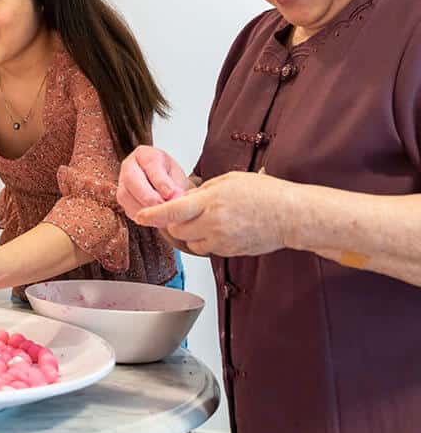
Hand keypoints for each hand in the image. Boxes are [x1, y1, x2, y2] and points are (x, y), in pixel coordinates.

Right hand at [117, 145, 193, 221]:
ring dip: (143, 209)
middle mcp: (129, 166)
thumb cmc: (169, 176)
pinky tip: (154, 220)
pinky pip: (127, 209)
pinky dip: (141, 216)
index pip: (151, 165)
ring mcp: (122, 182)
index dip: (160, 181)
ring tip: (160, 218)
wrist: (162, 183)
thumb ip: (176, 185)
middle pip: (132, 179)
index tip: (170, 194)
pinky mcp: (122, 199)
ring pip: (125, 196)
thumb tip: (174, 198)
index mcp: (145, 154)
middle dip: (147, 196)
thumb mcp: (176, 175)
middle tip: (161, 208)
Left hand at [135, 171, 297, 256]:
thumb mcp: (229, 180)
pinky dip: (205, 241)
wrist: (292, 216)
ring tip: (207, 220)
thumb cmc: (266, 194)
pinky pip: (207, 249)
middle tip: (184, 212)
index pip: (173, 210)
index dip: (153, 215)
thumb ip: (203, 190)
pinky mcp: (230, 252)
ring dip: (190, 233)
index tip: (140, 216)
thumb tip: (185, 199)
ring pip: (190, 242)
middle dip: (174, 222)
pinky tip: (219, 229)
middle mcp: (214, 223)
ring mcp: (222, 240)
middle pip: (177, 229)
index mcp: (212, 201)